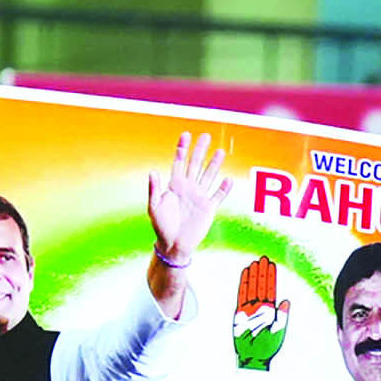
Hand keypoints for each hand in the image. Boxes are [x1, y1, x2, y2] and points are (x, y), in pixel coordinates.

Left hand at [143, 130, 228, 272]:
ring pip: (208, 176)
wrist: (173, 245)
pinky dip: (224, 188)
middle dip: (200, 150)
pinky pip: (218, 196)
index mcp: (174, 185)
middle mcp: (188, 188)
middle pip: (195, 164)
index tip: (185, 135)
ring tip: (220, 151)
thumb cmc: (161, 226)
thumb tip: (152, 171)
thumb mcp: (153, 207)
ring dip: (214, 164)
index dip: (182, 149)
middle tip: (205, 136)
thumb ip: (154, 189)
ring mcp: (199, 196)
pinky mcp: (208, 208)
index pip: (179, 162)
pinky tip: (228, 179)